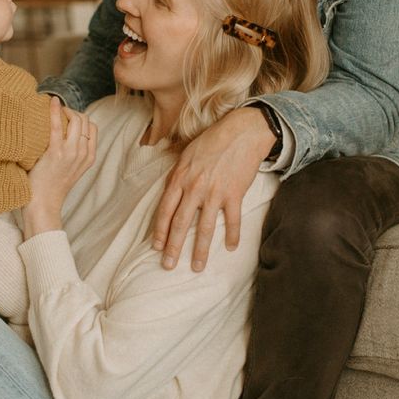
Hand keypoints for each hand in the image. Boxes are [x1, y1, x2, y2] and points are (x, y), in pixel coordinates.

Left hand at [23, 99, 96, 237]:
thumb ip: (74, 154)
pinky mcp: (56, 152)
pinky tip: (51, 102)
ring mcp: (71, 152)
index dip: (81, 118)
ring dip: (65, 110)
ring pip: (76, 119)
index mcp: (89, 157)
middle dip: (73, 111)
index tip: (68, 116)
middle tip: (59, 111)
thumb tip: (64, 135)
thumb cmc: (52, 186)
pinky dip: (55, 111)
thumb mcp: (71, 169)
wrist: (44, 203)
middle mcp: (83, 153)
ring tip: (53, 109)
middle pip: (85, 120)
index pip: (93, 128)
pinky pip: (57, 125)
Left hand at [154, 107, 275, 271]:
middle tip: (168, 266)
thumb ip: (177, 173)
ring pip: (205, 228)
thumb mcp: (186, 153)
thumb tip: (169, 189)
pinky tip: (231, 248)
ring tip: (197, 266)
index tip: (157, 247)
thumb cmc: (213, 140)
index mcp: (180, 177)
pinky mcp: (234, 194)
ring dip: (201, 250)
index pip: (165, 210)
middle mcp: (194, 187)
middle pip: (181, 223)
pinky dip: (232, 235)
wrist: (241, 132)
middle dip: (174, 247)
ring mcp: (215, 192)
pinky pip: (232, 220)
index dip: (160, 230)